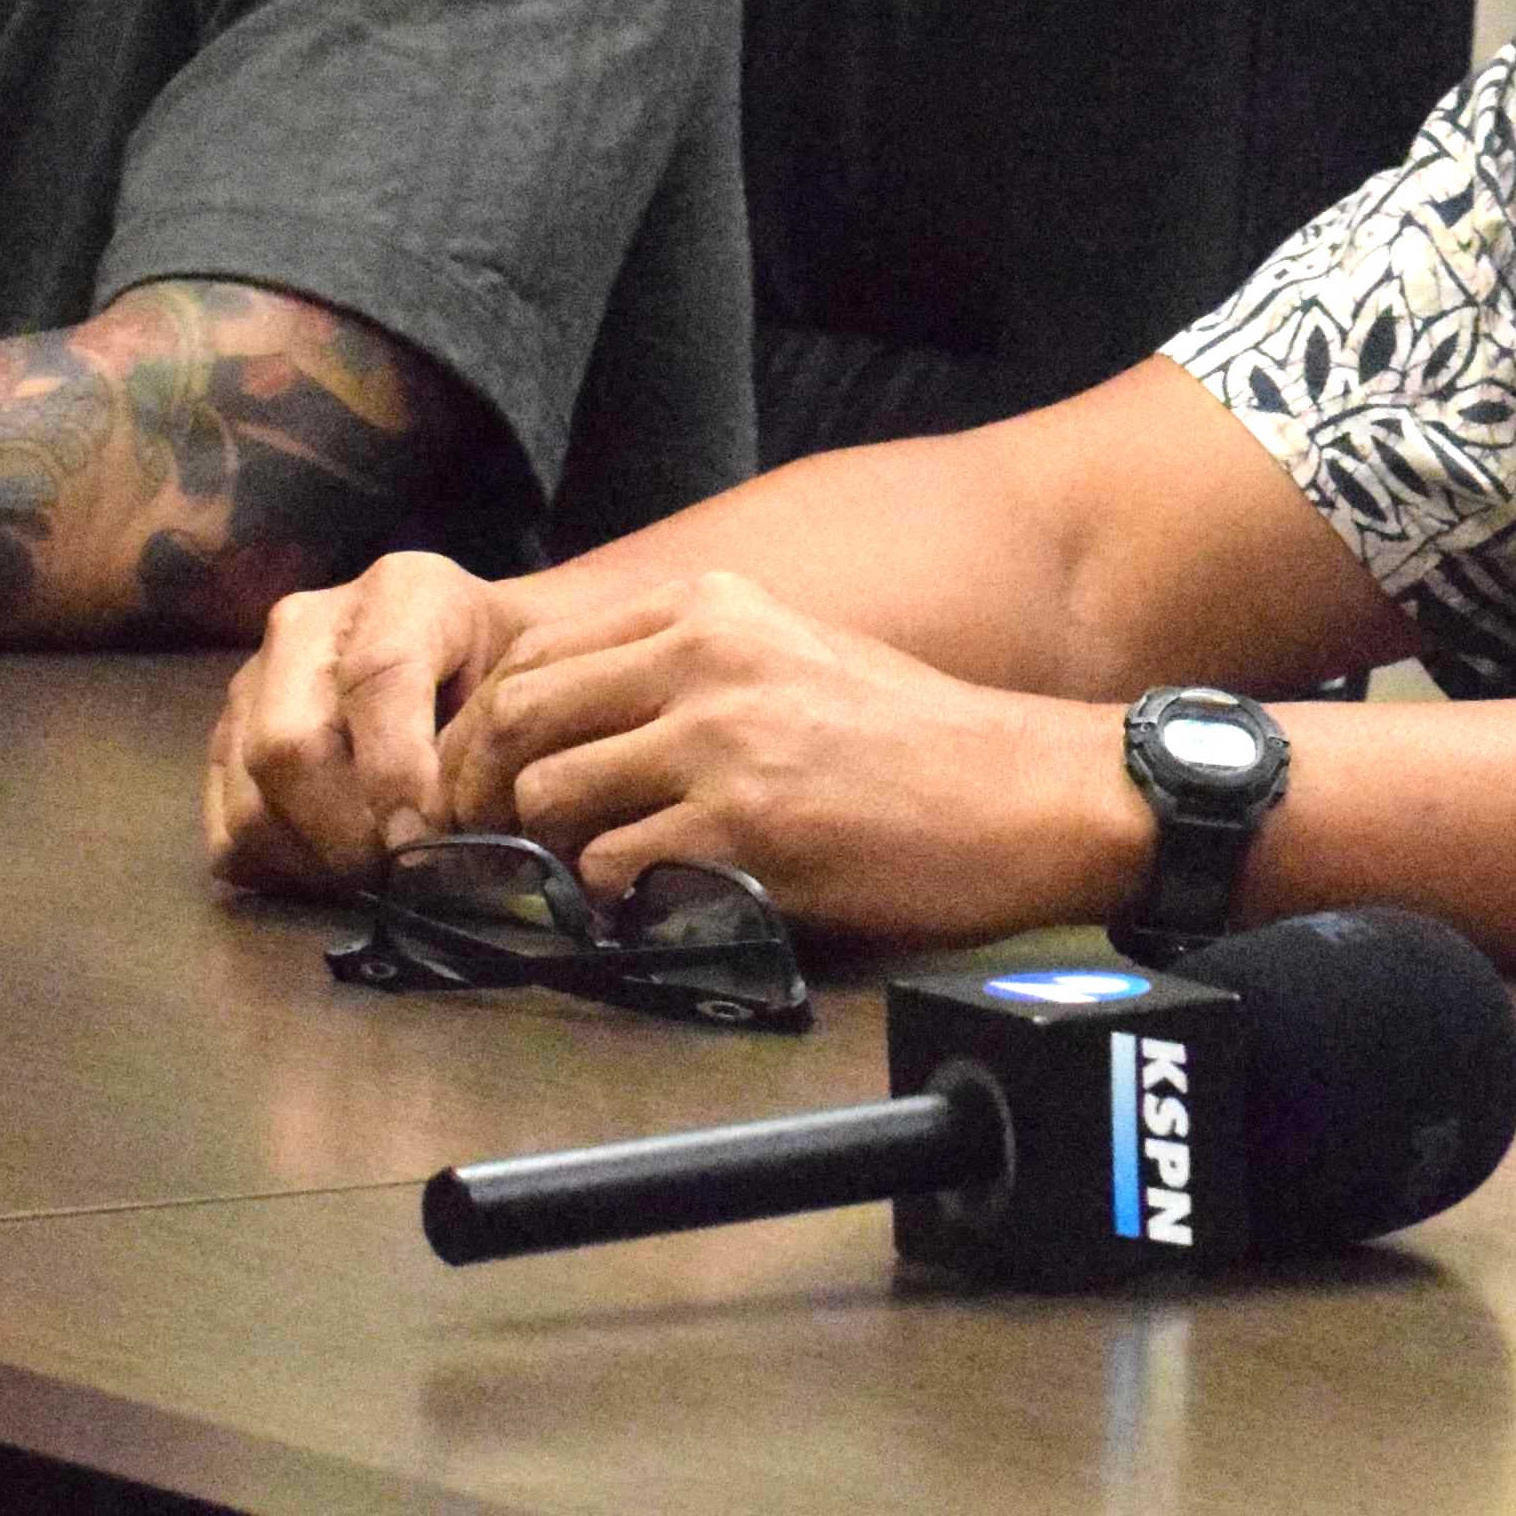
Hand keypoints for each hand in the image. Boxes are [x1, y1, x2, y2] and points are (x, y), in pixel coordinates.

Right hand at [208, 549, 527, 893]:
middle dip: (347, 831)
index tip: (426, 838)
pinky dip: (280, 869)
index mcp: (402, 591)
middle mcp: (308, 625)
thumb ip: (503, 730)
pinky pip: (228, 830)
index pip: (376, 677)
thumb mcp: (536, 674)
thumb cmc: (512, 669)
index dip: (396, 769)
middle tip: (402, 875)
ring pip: (249, 796)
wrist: (468, 651)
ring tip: (376, 879)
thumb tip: (453, 832)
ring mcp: (253, 683)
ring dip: (313, 860)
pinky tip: (336, 873)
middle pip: (289, 744)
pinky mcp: (224, 742)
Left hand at [447, 567, 1148, 949]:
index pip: (537, 656)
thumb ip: (690, 671)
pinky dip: (615, 902)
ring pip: (548, 796)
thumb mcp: (797, 656)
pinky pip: (612, 870)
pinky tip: (656, 906)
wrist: (1031, 794)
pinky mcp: (744, 827)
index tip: (492, 785)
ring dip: (553, 852)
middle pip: (517, 718)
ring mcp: (722, 741)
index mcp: (713, 609)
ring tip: (593, 879)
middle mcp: (706, 657)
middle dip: (484, 793)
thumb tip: (581, 729)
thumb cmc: (920, 741)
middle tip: (494, 849)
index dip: (488, 731)